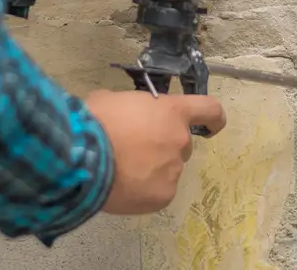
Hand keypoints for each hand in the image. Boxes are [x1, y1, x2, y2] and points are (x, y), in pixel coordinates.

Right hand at [85, 90, 226, 214]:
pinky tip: (122, 187)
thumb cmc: (95, 122)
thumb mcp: (111, 100)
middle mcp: (180, 141)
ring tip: (121, 171)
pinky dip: (143, 191)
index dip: (213, 118)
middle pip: (182, 145)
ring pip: (168, 170)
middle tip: (134, 150)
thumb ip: (130, 108)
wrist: (83, 158)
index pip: (209, 110)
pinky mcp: (163, 196)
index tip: (212, 126)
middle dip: (164, 147)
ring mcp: (174, 170)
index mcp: (172, 112)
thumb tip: (123, 116)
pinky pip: (158, 191)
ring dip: (151, 169)